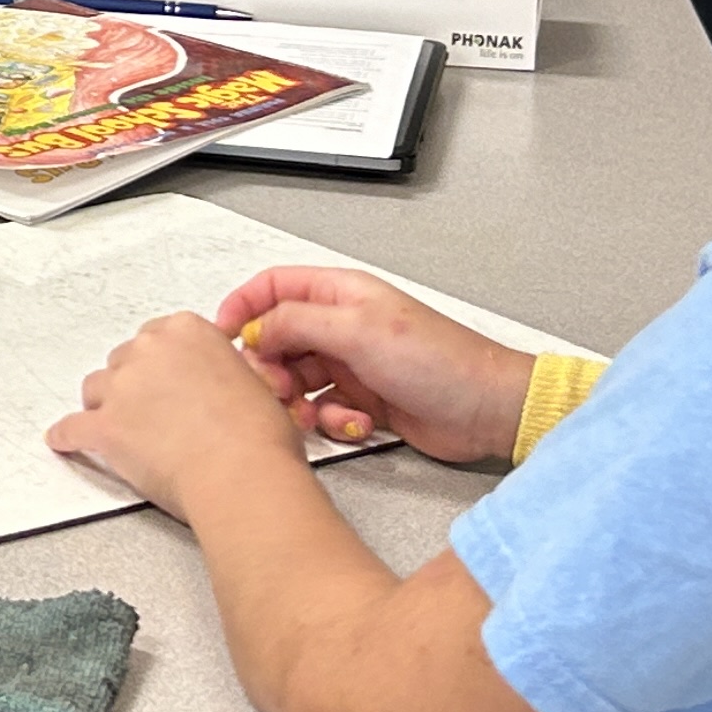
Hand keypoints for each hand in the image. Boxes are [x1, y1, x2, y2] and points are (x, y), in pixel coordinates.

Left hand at [46, 310, 313, 523]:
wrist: (241, 473)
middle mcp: (148, 351)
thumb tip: (220, 383)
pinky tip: (65, 440)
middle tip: (152, 410)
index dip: (161, 363)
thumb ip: (223, 371)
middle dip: (134, 384)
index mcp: (186, 331)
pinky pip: (72, 428)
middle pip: (124, 360)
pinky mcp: (105, 426)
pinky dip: (69, 436)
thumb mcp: (255, 383)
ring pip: (96, 389)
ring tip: (123, 429)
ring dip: (106, 406)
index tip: (165, 377)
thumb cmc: (257, 436)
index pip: (157, 336)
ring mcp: (122, 388)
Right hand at [212, 266, 535, 466]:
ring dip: (298, 401)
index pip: (272, 288)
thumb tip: (253, 328)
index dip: (243, 308)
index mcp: (340, 294)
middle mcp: (342, 326)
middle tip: (277, 389)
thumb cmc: (441, 362)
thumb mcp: (358, 330)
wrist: (486, 410)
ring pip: (295, 379)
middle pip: (276, 339)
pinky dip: (329, 420)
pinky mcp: (361, 400)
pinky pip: (321, 409)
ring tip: (314, 413)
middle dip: (269, 367)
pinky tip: (354, 423)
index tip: (224, 337)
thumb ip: (296, 321)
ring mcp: (351, 364)